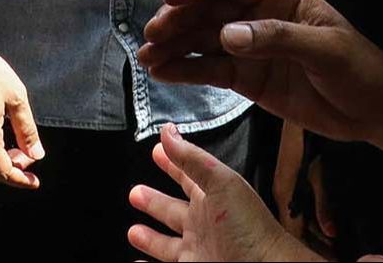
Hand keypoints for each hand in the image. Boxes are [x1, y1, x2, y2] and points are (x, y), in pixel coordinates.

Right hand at [128, 123, 320, 261]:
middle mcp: (203, 224)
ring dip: (149, 237)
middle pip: (172, 210)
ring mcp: (197, 250)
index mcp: (211, 197)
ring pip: (166, 243)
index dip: (172, 162)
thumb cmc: (250, 227)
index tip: (156, 149)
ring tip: (132, 231)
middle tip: (135, 193)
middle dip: (153, 201)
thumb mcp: (221, 183)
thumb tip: (167, 131)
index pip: (187, 175)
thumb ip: (192, 158)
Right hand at [138, 0, 382, 144]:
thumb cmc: (355, 67)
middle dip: (178, 19)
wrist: (371, 110)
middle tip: (152, 34)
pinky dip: (185, 71)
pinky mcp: (246, 78)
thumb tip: (227, 35)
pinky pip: (210, 70)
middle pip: (208, 10)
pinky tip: (163, 73)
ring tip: (146, 57)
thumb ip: (275, 38)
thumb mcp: (323, 49)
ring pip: (202, 40)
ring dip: (173, 46)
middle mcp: (256, 16)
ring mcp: (248, 47)